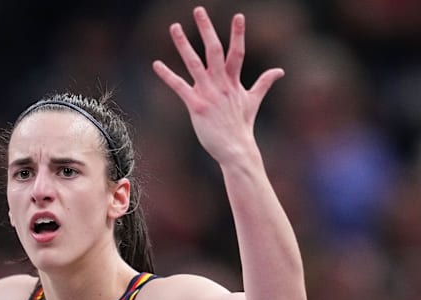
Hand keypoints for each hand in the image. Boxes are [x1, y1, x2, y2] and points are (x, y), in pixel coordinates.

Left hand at [152, 7, 282, 165]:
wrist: (236, 149)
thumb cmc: (242, 126)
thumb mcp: (253, 101)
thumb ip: (264, 83)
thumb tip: (280, 71)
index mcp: (234, 81)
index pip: (237, 52)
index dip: (238, 34)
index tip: (238, 16)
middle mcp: (221, 84)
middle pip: (213, 50)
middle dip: (206, 29)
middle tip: (198, 10)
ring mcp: (208, 94)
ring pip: (194, 63)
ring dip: (183, 44)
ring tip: (175, 27)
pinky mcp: (196, 105)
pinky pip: (179, 86)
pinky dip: (167, 75)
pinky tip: (156, 64)